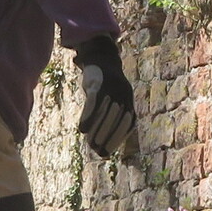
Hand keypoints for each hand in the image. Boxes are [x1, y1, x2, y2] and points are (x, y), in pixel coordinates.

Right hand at [74, 34, 136, 158]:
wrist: (101, 58)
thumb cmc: (106, 84)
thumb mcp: (113, 98)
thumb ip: (114, 116)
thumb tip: (110, 138)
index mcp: (129, 99)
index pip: (128, 123)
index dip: (117, 139)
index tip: (109, 152)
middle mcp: (123, 94)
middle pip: (117, 120)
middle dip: (108, 137)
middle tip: (98, 151)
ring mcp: (109, 88)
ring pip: (105, 113)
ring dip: (98, 130)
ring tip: (91, 143)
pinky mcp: (95, 84)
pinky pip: (92, 102)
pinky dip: (88, 116)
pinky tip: (82, 129)